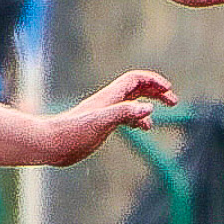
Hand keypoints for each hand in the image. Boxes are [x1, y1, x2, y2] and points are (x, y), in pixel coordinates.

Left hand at [42, 70, 176, 165]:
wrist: (50, 144)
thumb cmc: (73, 133)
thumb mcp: (102, 122)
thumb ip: (125, 113)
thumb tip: (149, 108)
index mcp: (110, 97)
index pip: (136, 80)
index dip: (153, 81)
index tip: (169, 90)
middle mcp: (108, 102)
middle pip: (137, 88)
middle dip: (156, 91)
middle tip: (174, 101)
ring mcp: (105, 113)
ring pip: (132, 102)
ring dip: (149, 103)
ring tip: (162, 112)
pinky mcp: (101, 125)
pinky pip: (125, 116)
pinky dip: (138, 118)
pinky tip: (144, 128)